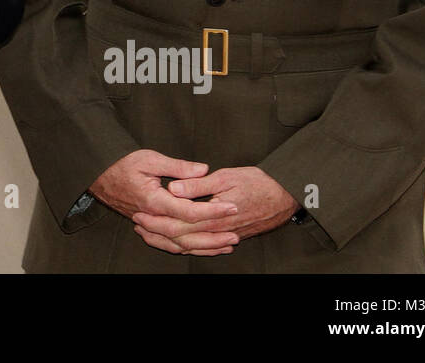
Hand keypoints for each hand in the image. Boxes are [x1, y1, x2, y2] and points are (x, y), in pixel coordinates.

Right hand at [90, 150, 238, 254]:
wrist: (98, 174)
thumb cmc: (122, 163)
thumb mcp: (150, 158)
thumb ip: (178, 167)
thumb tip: (203, 170)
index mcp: (153, 200)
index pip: (189, 211)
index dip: (212, 211)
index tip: (232, 206)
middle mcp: (151, 217)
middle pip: (187, 234)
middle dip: (214, 234)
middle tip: (236, 232)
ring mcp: (148, 225)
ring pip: (179, 244)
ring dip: (204, 246)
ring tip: (226, 245)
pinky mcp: (148, 227)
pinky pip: (168, 244)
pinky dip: (187, 249)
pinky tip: (202, 248)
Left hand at [130, 166, 295, 255]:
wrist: (286, 195)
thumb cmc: (257, 182)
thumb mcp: (226, 176)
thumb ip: (198, 184)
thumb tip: (173, 189)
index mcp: (214, 215)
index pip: (178, 222)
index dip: (157, 220)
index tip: (139, 213)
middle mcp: (219, 230)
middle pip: (182, 238)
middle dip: (158, 233)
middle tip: (138, 226)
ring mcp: (226, 236)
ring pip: (193, 246)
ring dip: (170, 242)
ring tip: (150, 235)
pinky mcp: (232, 236)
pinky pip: (206, 247)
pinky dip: (190, 248)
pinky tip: (179, 245)